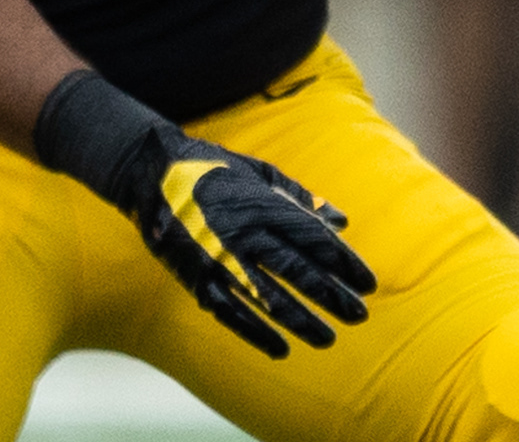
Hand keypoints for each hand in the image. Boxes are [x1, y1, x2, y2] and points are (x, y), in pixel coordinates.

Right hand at [111, 127, 377, 357]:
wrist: (149, 172)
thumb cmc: (214, 170)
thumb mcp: (259, 172)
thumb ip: (301, 198)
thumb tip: (342, 222)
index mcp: (263, 203)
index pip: (314, 238)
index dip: (344, 263)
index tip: (369, 283)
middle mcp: (243, 232)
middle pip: (296, 270)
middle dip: (330, 296)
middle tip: (359, 316)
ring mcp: (217, 258)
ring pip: (266, 297)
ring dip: (300, 321)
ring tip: (328, 338)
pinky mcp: (196, 279)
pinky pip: (230, 313)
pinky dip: (255, 333)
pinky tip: (280, 349)